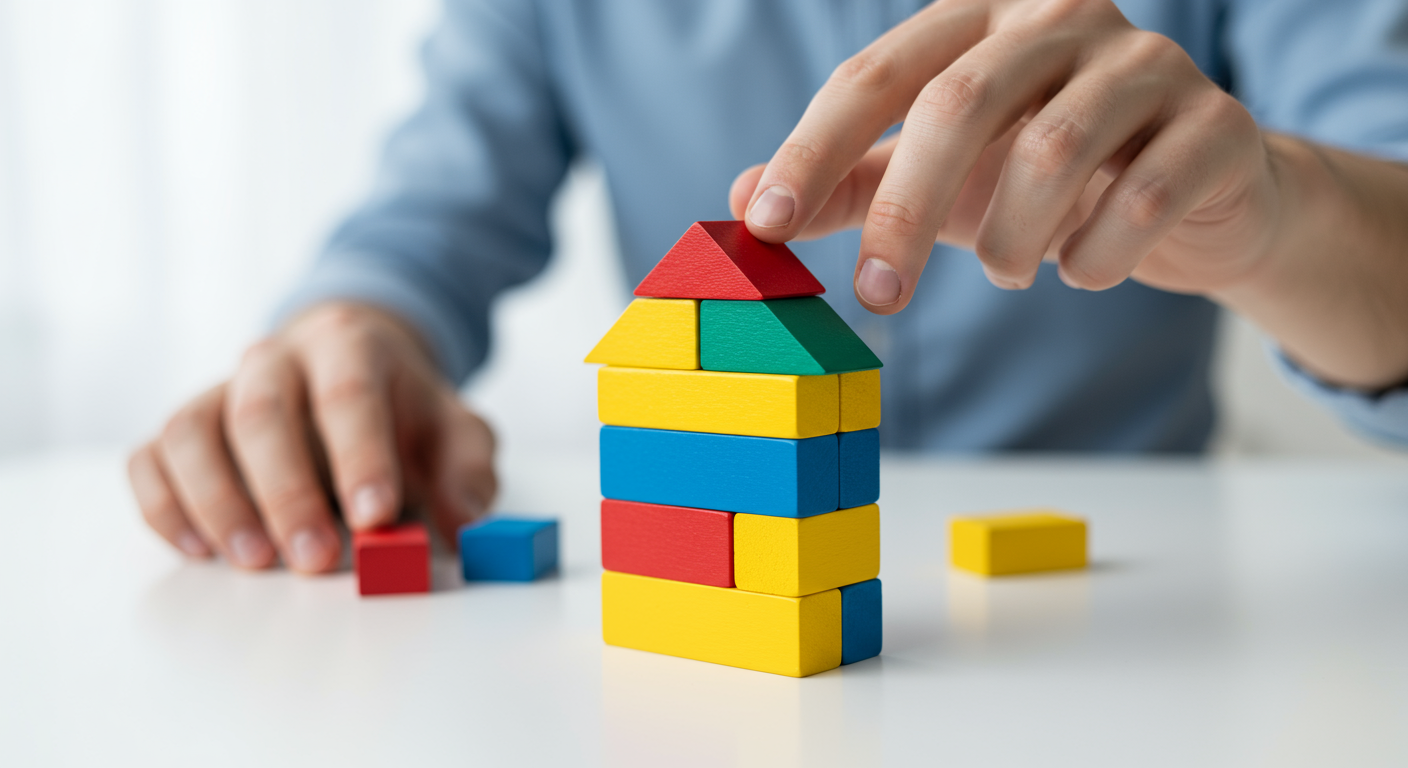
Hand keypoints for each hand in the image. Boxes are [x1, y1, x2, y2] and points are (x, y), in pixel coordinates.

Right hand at [127, 303, 496, 571]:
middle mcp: (274, 358)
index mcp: (349, 345)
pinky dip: (162, 506)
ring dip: (216, 501)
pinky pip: (150, 458)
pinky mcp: (184, 428)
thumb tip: (464, 521)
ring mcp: (220, 389)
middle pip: (261, 413)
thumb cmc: (404, 411)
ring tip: (254, 562)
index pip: (348, 393)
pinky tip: (198, 551)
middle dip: (287, 492)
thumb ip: (468, 471)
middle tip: (315, 560)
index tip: (375, 518)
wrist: (352, 369)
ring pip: (191, 431)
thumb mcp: (457, 430)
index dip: (360, 456)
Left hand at [730, 0, 1277, 312]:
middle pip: (957, 105)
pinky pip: (1144, 198)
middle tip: (878, 296)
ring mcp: (1147, 61)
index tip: (766, 222)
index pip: (876, 74)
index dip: (814, 149)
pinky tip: (1080, 270)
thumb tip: (741, 202)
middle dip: (905, 215)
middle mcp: (1060, 17)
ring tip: (1007, 270)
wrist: (1190, 194)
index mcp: (980, 16)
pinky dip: (1095, 255)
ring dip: (1010, 240)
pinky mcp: (1215, 123)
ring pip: (1053, 152)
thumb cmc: (1040, 177)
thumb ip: (852, 182)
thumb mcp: (938, 176)